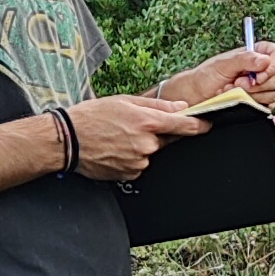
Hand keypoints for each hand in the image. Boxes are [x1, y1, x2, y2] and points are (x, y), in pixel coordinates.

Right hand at [69, 93, 211, 176]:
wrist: (67, 140)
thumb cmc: (91, 117)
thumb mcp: (124, 101)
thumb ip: (157, 105)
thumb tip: (180, 108)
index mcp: (147, 122)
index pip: (183, 126)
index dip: (198, 126)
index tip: (207, 125)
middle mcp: (146, 144)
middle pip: (164, 140)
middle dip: (153, 134)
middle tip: (130, 127)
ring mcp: (139, 161)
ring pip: (150, 153)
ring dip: (140, 146)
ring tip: (117, 138)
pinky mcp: (130, 174)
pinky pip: (139, 165)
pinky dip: (131, 158)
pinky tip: (115, 150)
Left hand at [165, 40, 274, 108]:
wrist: (197, 96)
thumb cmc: (207, 76)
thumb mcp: (223, 64)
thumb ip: (245, 59)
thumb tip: (265, 61)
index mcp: (258, 54)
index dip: (274, 66)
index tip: (258, 75)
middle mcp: (264, 70)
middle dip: (258, 84)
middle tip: (237, 83)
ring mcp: (264, 88)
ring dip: (252, 95)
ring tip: (232, 91)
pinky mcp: (261, 103)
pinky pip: (267, 106)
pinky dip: (252, 104)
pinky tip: (237, 100)